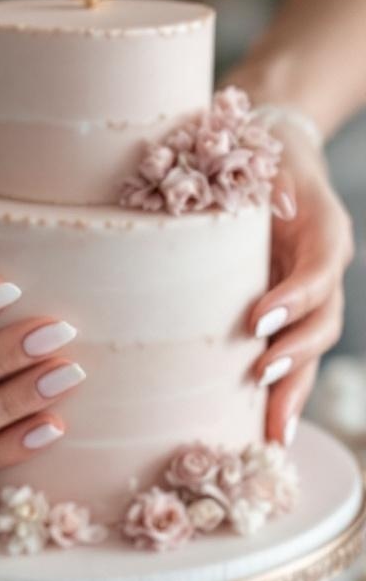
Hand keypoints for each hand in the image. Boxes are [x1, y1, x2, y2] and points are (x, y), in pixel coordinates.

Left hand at [249, 125, 353, 445]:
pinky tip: (264, 427)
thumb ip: (257, 175)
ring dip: (292, 387)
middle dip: (296, 356)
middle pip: (324, 321)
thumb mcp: (261, 150)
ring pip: (311, 346)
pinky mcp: (291, 309)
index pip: (318, 270)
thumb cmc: (262, 150)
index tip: (258, 319)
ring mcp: (312, 292)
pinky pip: (292, 352)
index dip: (294, 298)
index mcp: (324, 227)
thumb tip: (256, 195)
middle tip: (260, 378)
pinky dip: (282, 389)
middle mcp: (323, 266)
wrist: (278, 153)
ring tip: (270, 429)